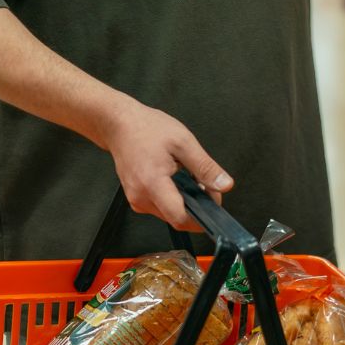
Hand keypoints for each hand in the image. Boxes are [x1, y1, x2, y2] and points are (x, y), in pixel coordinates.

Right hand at [103, 101, 232, 230]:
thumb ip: (205, 167)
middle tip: (203, 183)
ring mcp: (136, 199)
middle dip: (195, 206)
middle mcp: (141, 197)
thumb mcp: (183, 142)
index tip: (212, 203)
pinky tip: (173, 179)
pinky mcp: (135, 198)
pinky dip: (171, 198)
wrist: (119, 125)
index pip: (180, 218)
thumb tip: (224, 184)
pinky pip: (159, 207)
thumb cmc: (146, 129)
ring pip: (168, 213)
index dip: (201, 217)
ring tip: (185, 176)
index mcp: (153, 184)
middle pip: (176, 218)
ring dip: (183, 201)